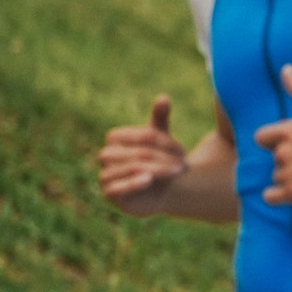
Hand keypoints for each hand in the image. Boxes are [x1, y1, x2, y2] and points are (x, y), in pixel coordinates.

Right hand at [98, 95, 189, 213]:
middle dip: (166, 159)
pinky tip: (149, 180)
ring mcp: (105, 175)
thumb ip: (160, 119)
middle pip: (141, 152)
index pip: (145, 136)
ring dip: (160, 170)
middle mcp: (106, 154)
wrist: (160, 192)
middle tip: (185, 166)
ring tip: (178, 172)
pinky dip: (134, 183)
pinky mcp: (109, 193)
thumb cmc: (159, 161)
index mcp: (115, 137)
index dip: (167, 143)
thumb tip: (163, 98)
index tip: (184, 151)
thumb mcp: (162, 139)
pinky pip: (119, 187)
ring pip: (134, 168)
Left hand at [256, 67, 291, 205]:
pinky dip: (280, 196)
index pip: (261, 138)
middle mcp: (283, 153)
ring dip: (291, 178)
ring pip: (277, 177)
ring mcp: (288, 174)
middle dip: (290, 160)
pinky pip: (272, 197)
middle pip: (275, 159)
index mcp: (286, 131)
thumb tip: (285, 68)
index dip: (276, 142)